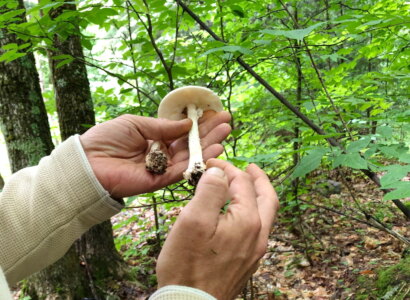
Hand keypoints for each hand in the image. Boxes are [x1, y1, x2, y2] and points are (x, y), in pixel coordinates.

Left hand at [80, 112, 230, 197]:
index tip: (215, 114)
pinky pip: (183, 171)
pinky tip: (215, 150)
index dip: (199, 123)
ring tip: (226, 133)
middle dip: (209, 133)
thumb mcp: (136, 123)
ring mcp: (162, 168)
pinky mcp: (160, 181)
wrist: (88, 162)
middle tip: (228, 122)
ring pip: (191, 157)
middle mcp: (161, 153)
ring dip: (209, 145)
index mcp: (154, 138)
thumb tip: (188, 124)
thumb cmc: (107, 139)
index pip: (181, 131)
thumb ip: (163, 126)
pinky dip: (199, 162)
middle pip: (190, 143)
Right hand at [156, 159, 278, 299]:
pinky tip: (238, 214)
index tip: (211, 162)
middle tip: (250, 167)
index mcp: (247, 221)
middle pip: (267, 198)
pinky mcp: (247, 262)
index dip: (227, 168)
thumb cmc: (187, 264)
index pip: (242, 183)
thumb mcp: (193, 221)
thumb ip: (209, 191)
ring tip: (246, 186)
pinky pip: (257, 230)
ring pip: (265, 215)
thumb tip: (219, 172)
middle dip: (259, 179)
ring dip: (258, 196)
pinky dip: (252, 212)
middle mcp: (258, 235)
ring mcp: (255, 251)